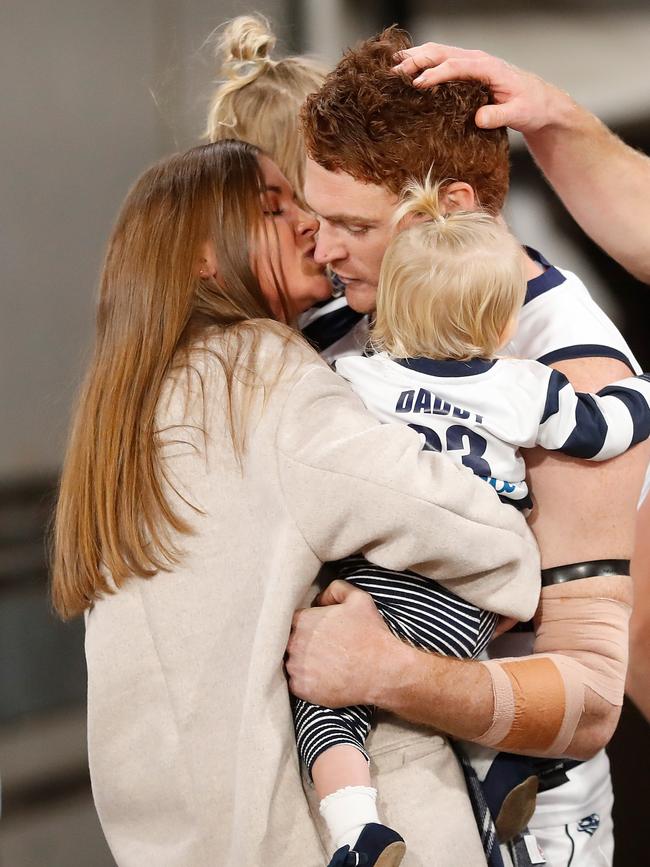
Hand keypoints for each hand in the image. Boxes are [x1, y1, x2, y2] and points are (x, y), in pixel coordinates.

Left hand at [286, 579, 398, 707]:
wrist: (382, 671)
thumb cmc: (370, 634)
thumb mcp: (358, 599)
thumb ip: (334, 589)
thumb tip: (319, 599)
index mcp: (303, 620)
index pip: (292, 619)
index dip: (305, 624)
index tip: (318, 630)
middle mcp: (294, 643)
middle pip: (288, 640)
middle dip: (302, 642)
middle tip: (322, 647)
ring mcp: (296, 668)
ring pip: (291, 662)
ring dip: (302, 662)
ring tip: (323, 664)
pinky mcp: (301, 688)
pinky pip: (295, 682)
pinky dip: (306, 681)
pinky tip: (323, 678)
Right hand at [393, 42, 566, 134]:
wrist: (540, 101)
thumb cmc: (531, 107)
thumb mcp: (519, 114)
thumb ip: (499, 115)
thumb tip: (479, 118)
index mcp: (488, 67)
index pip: (455, 66)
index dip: (434, 74)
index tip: (416, 85)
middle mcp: (477, 60)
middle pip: (441, 52)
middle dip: (416, 60)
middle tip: (394, 72)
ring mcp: (471, 62)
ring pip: (438, 52)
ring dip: (415, 57)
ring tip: (393, 65)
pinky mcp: (467, 69)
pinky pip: (441, 60)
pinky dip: (423, 62)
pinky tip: (408, 69)